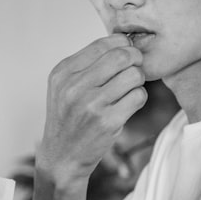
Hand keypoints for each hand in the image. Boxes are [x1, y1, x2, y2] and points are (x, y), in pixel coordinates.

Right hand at [37, 34, 145, 185]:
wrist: (62, 156)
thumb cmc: (68, 118)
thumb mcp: (64, 86)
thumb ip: (86, 64)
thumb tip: (123, 42)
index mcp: (63, 72)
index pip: (103, 44)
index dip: (122, 45)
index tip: (126, 54)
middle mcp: (75, 86)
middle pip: (122, 56)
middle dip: (135, 60)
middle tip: (135, 69)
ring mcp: (91, 104)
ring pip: (134, 76)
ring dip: (137, 81)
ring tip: (128, 90)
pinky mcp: (107, 122)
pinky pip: (138, 97)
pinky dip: (138, 98)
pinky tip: (127, 105)